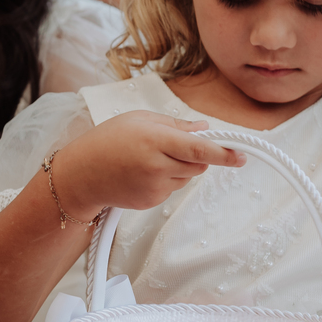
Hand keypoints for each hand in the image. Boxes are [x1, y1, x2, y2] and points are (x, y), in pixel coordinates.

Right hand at [56, 110, 245, 216]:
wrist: (79, 175)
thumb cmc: (106, 141)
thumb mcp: (139, 120)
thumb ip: (175, 125)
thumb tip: (204, 129)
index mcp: (155, 140)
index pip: (199, 150)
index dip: (224, 153)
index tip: (242, 155)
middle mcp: (157, 166)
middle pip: (199, 165)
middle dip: (197, 155)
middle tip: (175, 145)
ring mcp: (155, 187)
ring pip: (187, 177)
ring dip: (180, 167)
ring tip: (149, 158)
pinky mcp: (151, 202)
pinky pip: (172, 189)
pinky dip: (166, 179)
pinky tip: (142, 172)